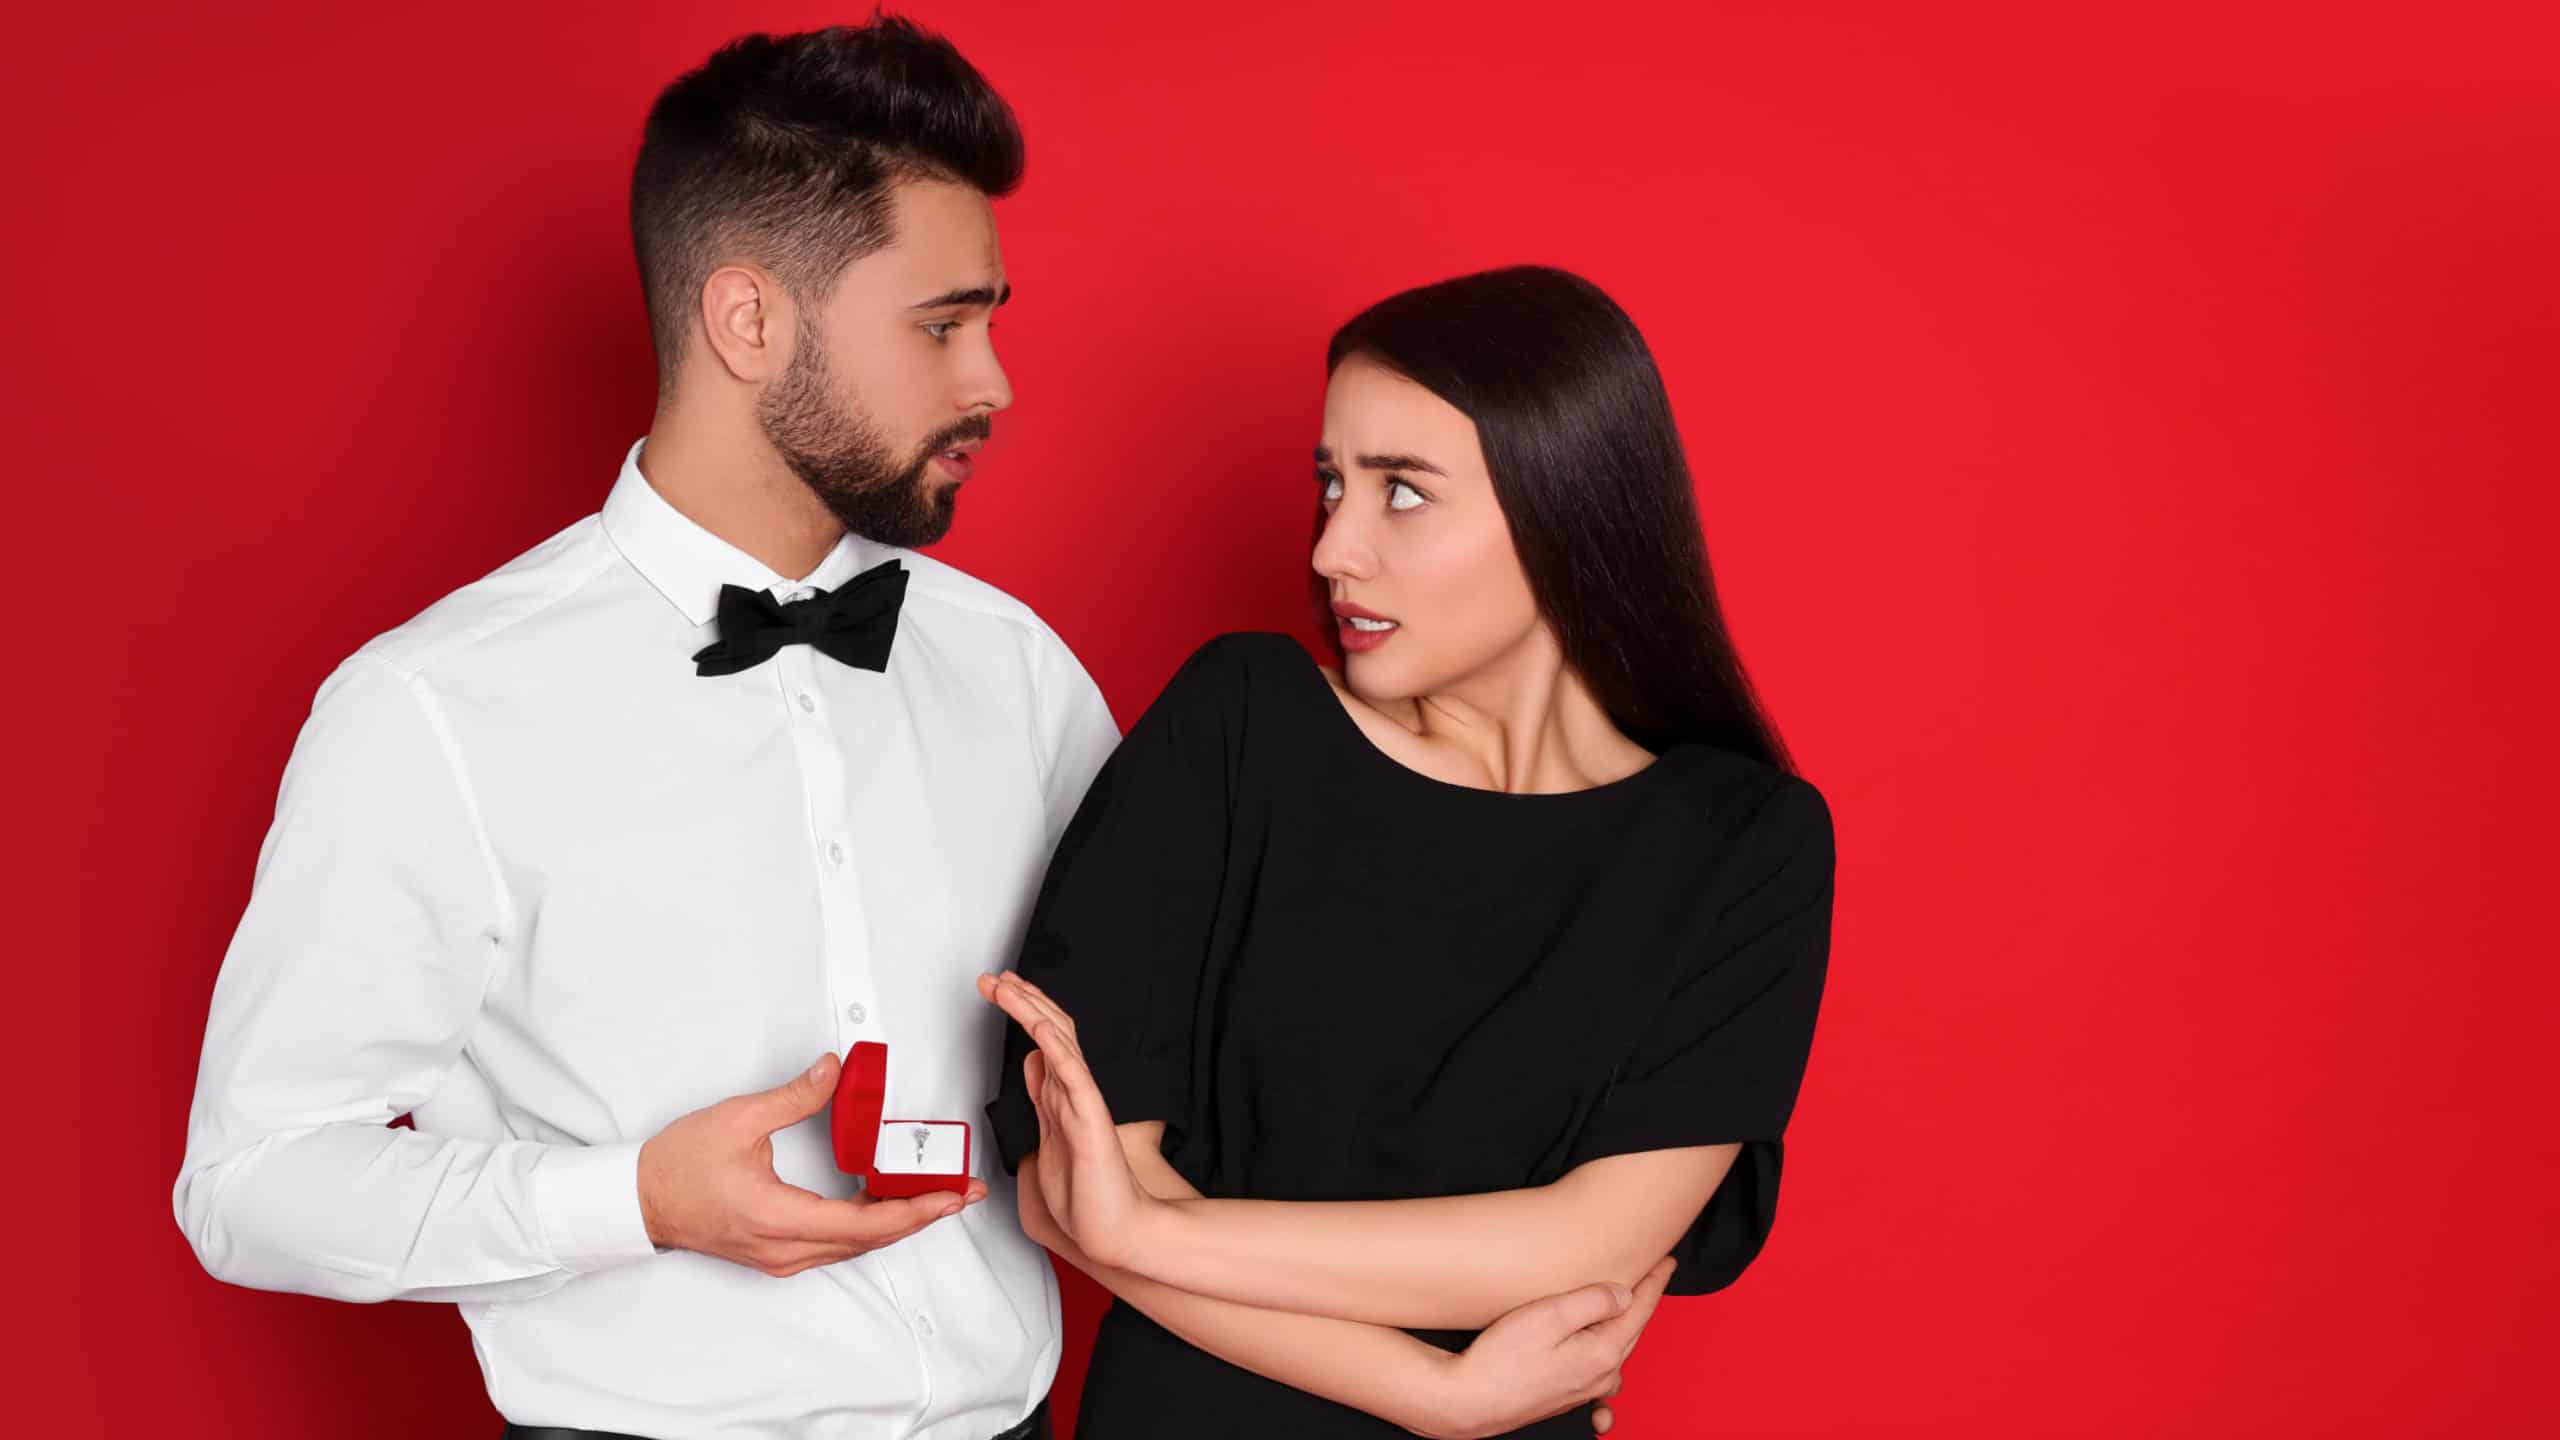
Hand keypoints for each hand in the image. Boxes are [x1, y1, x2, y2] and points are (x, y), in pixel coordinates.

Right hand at [637, 1052, 986, 1276]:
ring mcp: (781, 1255)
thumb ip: (795, 1096)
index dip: (914, 1210)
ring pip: (855, 1244)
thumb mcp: (738, 1120)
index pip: (865, 1223)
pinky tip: (886, 1203)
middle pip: (869, 1239)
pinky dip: (868, 1224)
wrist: (636, 1200)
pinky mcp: (776, 1250)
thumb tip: (834, 1072)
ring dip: (897, 1221)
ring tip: (935, 1196)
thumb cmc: (676, 1167)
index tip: (949, 1196)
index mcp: (778, 1218)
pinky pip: (836, 1242)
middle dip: (921, 1215)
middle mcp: (785, 1247)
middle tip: (960, 1193)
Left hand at [978, 970, 1160, 1269]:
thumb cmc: (1085, 1198)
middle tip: (993, 977)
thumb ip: (1041, 1101)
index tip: (1000, 988)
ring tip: (1004, 986)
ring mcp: (1084, 1102)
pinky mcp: (1090, 1119)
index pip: (1044, 1040)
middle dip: (1021, 1000)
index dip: (1023, 1010)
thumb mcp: (1048, 1139)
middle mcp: (1074, 1092)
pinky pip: (1072, 1074)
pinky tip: (1039, 1024)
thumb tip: (1030, 1064)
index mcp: (1062, 1097)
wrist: (1116, 1231)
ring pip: (1059, 1042)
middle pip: (1051, 1030)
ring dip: (1030, 1011)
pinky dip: (1056, 1045)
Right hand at [1427, 1257, 1674, 1439]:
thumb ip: (1593, 1301)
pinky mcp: (1565, 1394)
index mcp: (1603, 1353)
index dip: (1654, 1281)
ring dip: (1624, 1324)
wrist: (1469, 1401)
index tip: (1666, 1261)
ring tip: (1626, 1303)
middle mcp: (1600, 1375)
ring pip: (1616, 1349)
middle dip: (1643, 1300)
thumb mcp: (1550, 1315)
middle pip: (1631, 1329)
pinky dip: (1607, 1353)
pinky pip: (1600, 1371)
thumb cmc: (1502, 1359)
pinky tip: (1604, 1356)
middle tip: (1653, 1274)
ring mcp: (1583, 1389)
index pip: (1639, 1309)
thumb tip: (1624, 1294)